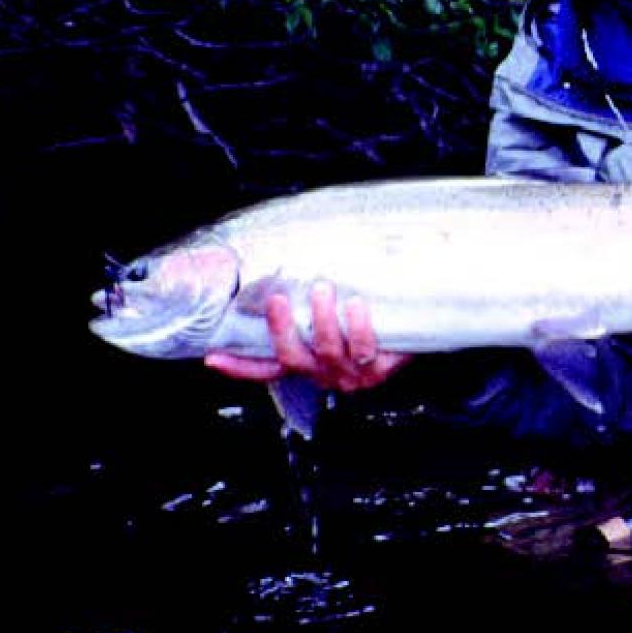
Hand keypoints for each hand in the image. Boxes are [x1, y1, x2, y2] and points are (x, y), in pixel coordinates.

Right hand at [204, 281, 411, 391]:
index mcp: (306, 362)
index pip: (264, 368)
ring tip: (323, 289)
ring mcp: (350, 375)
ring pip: (327, 351)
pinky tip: (357, 304)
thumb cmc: (367, 311)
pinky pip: (364, 350)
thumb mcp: (330, 305)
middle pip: (291, 357)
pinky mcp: (378, 371)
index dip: (237, 367)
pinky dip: (359, 325)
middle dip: (281, 328)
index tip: (213, 357)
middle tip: (278, 297)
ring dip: (322, 319)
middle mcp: (323, 373)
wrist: (418, 322)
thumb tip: (278, 257)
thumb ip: (304, 295)